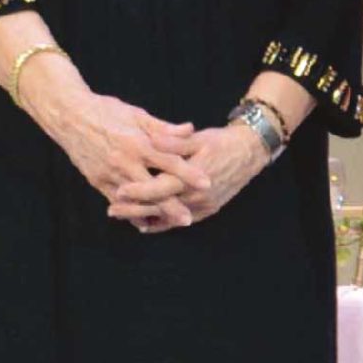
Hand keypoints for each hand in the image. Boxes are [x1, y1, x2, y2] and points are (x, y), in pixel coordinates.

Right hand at [28, 68, 196, 209]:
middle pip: (153, 188)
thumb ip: (163, 128)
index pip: (169, 162)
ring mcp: (109, 173)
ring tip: (169, 223)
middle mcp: (124, 161)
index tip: (207, 183)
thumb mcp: (137, 114)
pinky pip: (116, 201)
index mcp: (137, 143)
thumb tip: (190, 129)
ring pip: (134, 199)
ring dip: (152, 213)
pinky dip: (130, 212)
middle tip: (188, 219)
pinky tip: (143, 221)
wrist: (69, 116)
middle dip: (171, 205)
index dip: (189, 173)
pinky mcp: (97, 180)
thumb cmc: (106, 111)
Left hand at [108, 120, 272, 230]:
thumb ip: (174, 142)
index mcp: (192, 177)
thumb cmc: (222, 142)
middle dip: (135, 210)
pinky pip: (182, 220)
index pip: (160, 188)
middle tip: (112, 210)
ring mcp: (204, 206)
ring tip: (125, 218)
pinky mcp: (208, 209)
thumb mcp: (197, 138)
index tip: (118, 191)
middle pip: (161, 207)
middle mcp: (197, 196)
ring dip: (147, 218)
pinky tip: (147, 224)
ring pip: (170, 217)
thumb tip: (153, 139)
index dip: (139, 190)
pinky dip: (164, 223)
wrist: (250, 153)